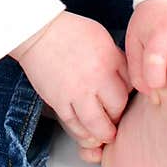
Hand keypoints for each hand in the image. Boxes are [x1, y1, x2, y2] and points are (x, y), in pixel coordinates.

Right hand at [11, 11, 131, 147]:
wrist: (38, 33)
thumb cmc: (68, 32)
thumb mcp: (101, 37)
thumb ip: (115, 58)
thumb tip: (124, 78)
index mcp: (110, 58)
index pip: (129, 87)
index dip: (126, 96)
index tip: (120, 100)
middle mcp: (97, 76)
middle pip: (117, 107)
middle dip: (117, 116)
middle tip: (113, 119)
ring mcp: (78, 91)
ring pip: (98, 124)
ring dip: (103, 133)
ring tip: (104, 135)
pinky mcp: (59, 101)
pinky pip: (75, 125)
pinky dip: (82, 133)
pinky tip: (86, 134)